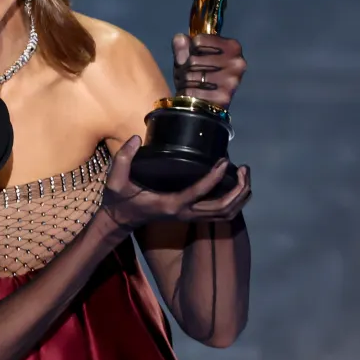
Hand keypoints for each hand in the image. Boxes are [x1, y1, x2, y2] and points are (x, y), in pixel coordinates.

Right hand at [100, 136, 251, 228]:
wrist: (120, 220)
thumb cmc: (118, 199)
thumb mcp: (115, 180)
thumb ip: (123, 158)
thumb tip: (136, 138)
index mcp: (169, 205)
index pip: (199, 193)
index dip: (214, 177)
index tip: (224, 161)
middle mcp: (184, 214)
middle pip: (223, 209)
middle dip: (238, 189)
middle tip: (243, 168)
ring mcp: (189, 217)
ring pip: (226, 214)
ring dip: (240, 196)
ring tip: (244, 175)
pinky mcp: (191, 216)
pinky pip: (221, 214)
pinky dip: (234, 201)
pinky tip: (235, 184)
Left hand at [172, 34, 245, 108]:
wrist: (205, 104)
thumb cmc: (198, 76)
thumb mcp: (188, 57)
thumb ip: (182, 46)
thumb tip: (180, 38)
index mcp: (232, 47)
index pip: (198, 40)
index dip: (190, 49)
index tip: (194, 56)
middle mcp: (237, 62)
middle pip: (193, 59)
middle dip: (184, 68)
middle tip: (187, 74)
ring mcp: (231, 80)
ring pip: (191, 75)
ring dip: (184, 81)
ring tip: (189, 84)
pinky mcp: (224, 97)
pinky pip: (192, 91)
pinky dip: (187, 93)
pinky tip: (192, 94)